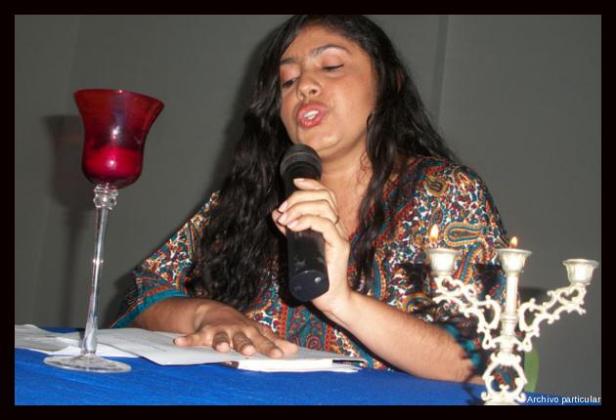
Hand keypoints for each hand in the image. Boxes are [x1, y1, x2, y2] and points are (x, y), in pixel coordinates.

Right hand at [173, 300, 297, 356]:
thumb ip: (273, 341)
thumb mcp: (257, 332)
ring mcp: (220, 331)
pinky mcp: (203, 332)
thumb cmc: (240, 326)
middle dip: (245, 344)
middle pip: (241, 339)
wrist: (215, 311)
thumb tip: (294, 349)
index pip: (263, 341)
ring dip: (220, 342)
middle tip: (249, 351)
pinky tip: (179, 342)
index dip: (270, 347)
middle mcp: (236, 331)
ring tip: (220, 348)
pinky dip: (187, 340)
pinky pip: (194, 337)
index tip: (279, 355)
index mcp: (251, 332)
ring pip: (220, 338)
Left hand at [272, 178, 352, 315]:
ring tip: (285, 219)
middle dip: (298, 198)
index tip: (294, 181)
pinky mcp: (340, 246)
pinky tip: (293, 226)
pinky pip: (326, 225)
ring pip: (324, 207)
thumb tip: (276, 215)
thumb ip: (290, 230)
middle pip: (324, 197)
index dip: (311, 184)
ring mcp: (340, 235)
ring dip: (300, 208)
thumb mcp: (298, 246)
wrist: (330, 296)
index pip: (326, 194)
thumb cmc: (315, 273)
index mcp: (331, 222)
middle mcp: (338, 226)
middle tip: (282, 210)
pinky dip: (307, 221)